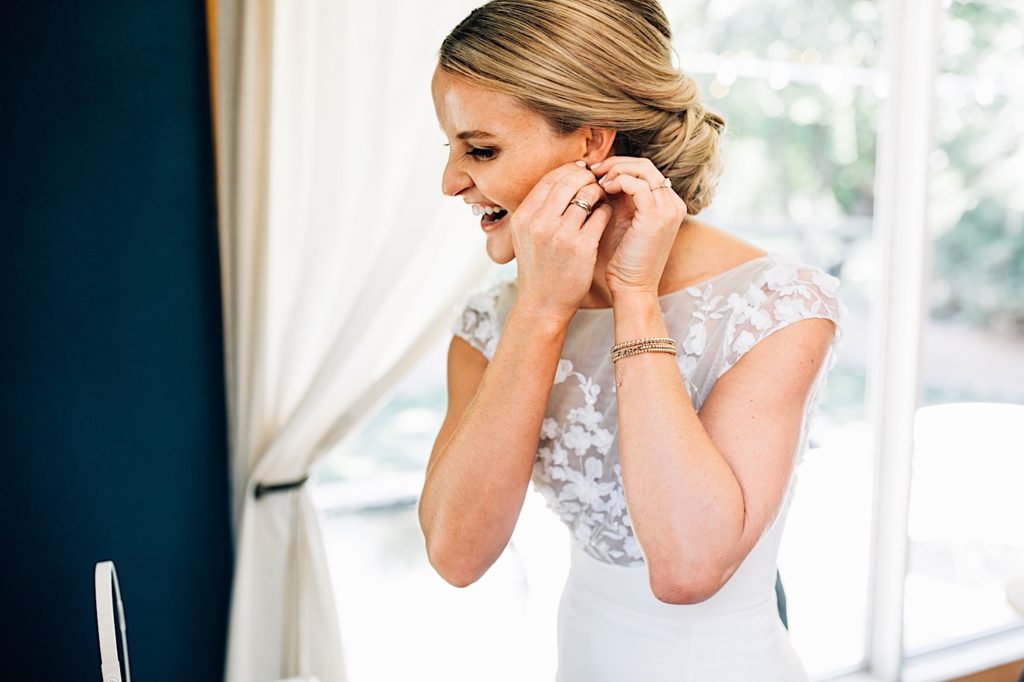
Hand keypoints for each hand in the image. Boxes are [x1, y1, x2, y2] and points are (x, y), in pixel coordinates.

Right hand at [510, 161, 612, 323]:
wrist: (542, 304)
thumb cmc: (538, 269)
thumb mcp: (525, 237)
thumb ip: (538, 210)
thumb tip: (561, 181)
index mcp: (524, 217)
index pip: (549, 179)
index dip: (569, 171)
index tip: (581, 172)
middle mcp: (539, 223)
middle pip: (569, 181)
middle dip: (586, 177)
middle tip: (596, 181)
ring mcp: (561, 235)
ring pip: (588, 194)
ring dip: (599, 192)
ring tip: (602, 197)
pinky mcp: (582, 247)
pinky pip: (601, 215)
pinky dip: (606, 210)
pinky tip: (606, 214)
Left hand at [589, 156, 686, 296]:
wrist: (632, 287)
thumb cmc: (623, 259)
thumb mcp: (623, 220)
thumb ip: (620, 198)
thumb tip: (602, 175)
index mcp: (667, 204)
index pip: (645, 170)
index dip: (619, 166)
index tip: (595, 172)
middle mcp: (672, 203)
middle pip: (645, 164)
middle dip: (616, 163)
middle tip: (592, 170)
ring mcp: (668, 209)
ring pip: (643, 169)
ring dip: (615, 170)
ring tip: (595, 180)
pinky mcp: (656, 216)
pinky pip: (637, 184)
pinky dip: (617, 181)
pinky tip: (602, 190)